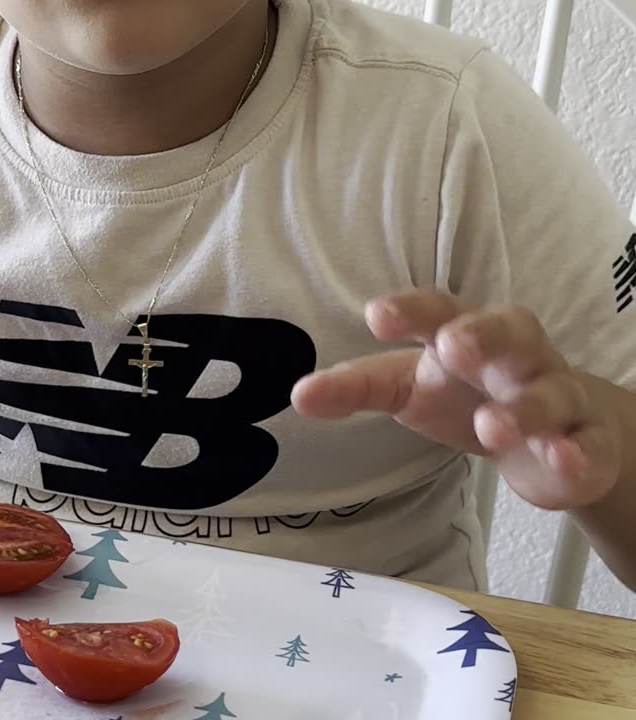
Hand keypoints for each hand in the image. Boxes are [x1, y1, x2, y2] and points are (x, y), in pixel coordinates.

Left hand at [292, 289, 620, 510]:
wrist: (550, 431)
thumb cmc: (465, 394)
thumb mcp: (405, 387)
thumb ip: (355, 388)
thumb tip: (299, 395)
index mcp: (464, 332)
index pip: (438, 309)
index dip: (411, 310)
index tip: (378, 315)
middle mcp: (516, 354)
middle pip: (509, 330)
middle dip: (483, 334)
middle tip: (453, 346)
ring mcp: (557, 394)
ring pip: (550, 392)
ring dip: (523, 408)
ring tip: (491, 427)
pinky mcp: (586, 441)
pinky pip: (587, 444)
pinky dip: (576, 453)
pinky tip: (560, 460)